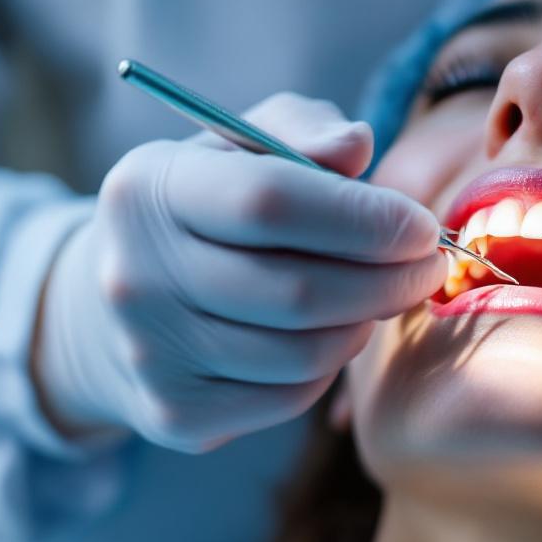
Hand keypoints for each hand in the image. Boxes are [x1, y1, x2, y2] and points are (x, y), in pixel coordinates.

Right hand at [33, 93, 444, 451]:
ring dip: (365, 322)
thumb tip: (357, 145)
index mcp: (151, 190)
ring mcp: (150, 353)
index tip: (421, 227)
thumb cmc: (208, 206)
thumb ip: (302, 129)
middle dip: (389, 280)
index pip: (271, 202)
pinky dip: (331, 365)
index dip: (363, 218)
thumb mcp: (240, 145)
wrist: (114, 306)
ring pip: (305, 353)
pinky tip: (330, 332)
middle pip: (299, 292)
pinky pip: (291, 395)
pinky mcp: (175, 412)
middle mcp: (136, 274)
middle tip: (427, 266)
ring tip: (378, 294)